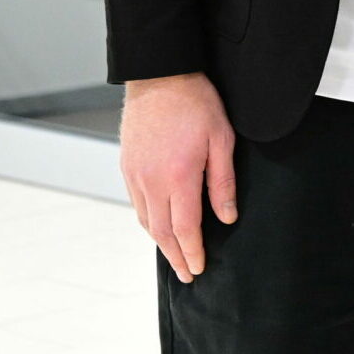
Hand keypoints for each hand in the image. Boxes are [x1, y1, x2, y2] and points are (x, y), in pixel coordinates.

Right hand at [119, 73, 235, 282]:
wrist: (160, 77)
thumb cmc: (197, 104)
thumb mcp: (223, 140)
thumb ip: (223, 182)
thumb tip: (226, 217)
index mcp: (179, 177)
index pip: (186, 228)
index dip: (193, 252)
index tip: (200, 269)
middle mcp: (151, 181)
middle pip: (162, 232)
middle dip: (176, 256)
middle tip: (188, 275)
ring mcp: (135, 175)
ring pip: (146, 220)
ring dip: (161, 242)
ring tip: (175, 256)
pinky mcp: (127, 167)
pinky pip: (138, 204)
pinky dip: (149, 221)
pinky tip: (159, 226)